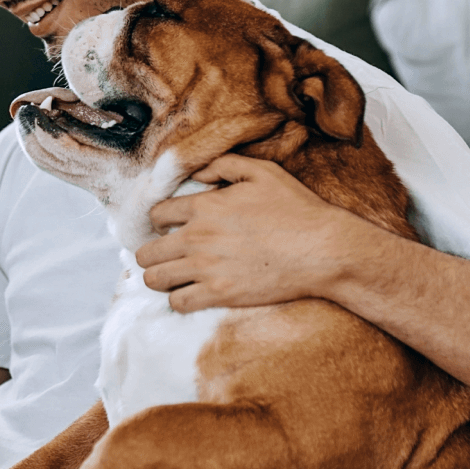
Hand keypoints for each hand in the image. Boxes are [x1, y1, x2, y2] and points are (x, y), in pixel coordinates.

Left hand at [135, 155, 353, 311]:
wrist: (322, 250)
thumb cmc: (296, 209)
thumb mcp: (262, 172)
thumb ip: (224, 166)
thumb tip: (199, 174)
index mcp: (204, 206)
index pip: (157, 215)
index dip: (160, 221)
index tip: (169, 227)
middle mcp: (198, 237)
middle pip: (147, 252)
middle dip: (152, 253)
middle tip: (165, 256)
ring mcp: (206, 268)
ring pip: (154, 279)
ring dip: (160, 278)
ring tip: (173, 277)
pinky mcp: (219, 294)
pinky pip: (178, 302)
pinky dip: (179, 299)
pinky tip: (190, 293)